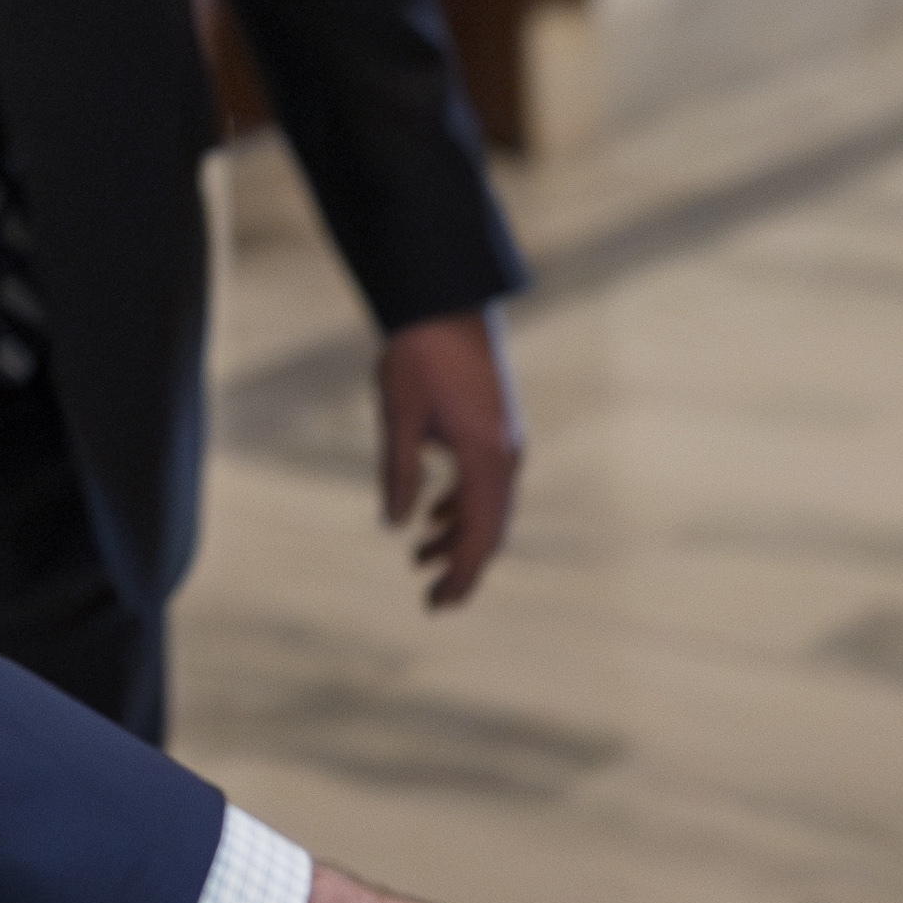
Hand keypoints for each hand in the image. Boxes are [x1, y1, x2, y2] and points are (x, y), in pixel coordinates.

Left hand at [374, 310, 523, 607]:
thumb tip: (396, 525)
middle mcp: (505, 454)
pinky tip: (433, 516)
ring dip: (457, 535)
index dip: (460, 574)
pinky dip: (461, 505)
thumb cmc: (417, 354)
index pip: (480, 534)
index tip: (439, 604)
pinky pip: (485, 482)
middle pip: (490, 527)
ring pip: (487, 506)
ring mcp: (504, 440)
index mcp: (487, 456)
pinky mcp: (495, 426)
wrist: (444, 298)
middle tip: (432, 600)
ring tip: (419, 560)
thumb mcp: (398, 416)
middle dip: (462, 566)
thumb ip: (400, 472)